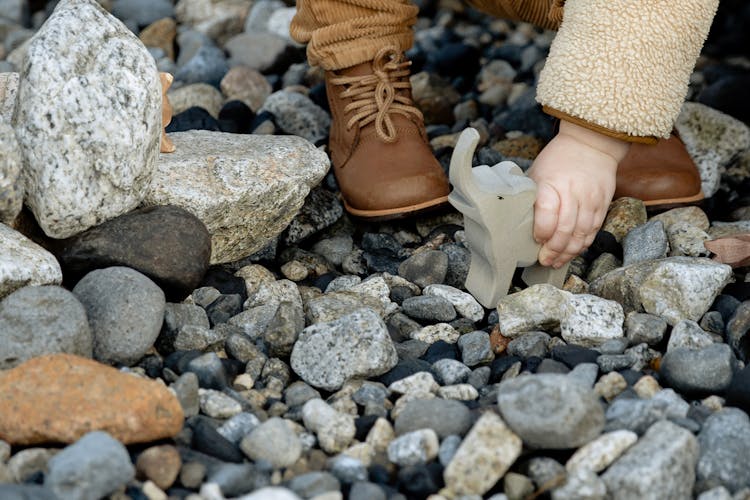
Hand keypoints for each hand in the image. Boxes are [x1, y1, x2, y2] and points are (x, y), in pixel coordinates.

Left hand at [527, 120, 629, 267]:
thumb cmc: (557, 161)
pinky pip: (593, 231)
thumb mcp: (538, 173)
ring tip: (557, 261)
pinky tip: (572, 252)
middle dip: (554, 250)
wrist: (591, 144)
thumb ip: (531, 197)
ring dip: (568, 253)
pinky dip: (582, 244)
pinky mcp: (603, 204)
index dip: (542, 230)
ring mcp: (590, 199)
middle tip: (544, 260)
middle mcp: (573, 192)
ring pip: (581, 234)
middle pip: (565, 229)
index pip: (547, 212)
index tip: (536, 239)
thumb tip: (515, 223)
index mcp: (552, 183)